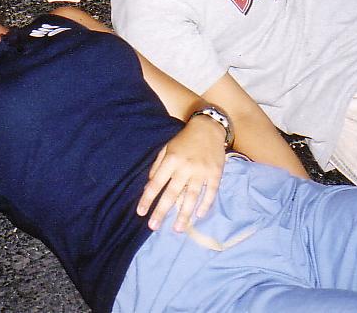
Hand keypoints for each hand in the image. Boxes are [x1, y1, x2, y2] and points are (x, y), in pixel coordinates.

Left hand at [136, 115, 225, 231]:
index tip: (141, 213)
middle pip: (172, 193)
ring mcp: (201, 171)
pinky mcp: (215, 173)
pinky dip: (205, 205)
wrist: (209, 128)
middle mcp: (185, 167)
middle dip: (161, 211)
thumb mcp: (167, 148)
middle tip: (154, 227)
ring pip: (191, 196)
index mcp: (171, 160)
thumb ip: (157, 166)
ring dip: (184, 214)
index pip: (156, 183)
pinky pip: (210, 192)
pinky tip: (198, 216)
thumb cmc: (184, 140)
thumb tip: (149, 185)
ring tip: (177, 229)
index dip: (147, 199)